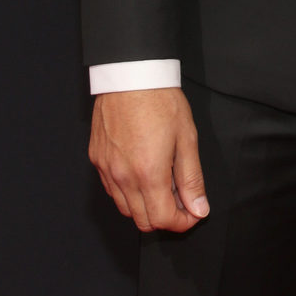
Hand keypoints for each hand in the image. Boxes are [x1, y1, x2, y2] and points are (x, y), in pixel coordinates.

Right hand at [88, 87, 208, 232]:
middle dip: (165, 217)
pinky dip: (128, 192)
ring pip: (125, 208)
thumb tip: (199, 209)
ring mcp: (106, 169)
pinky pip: (112, 190)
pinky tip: (141, 173)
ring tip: (162, 182)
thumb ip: (191, 178)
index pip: (163, 220)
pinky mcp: (97, 159)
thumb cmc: (161, 100)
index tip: (193, 212)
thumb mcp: (186, 137)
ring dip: (145, 206)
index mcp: (148, 174)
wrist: (131, 74)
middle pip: (143, 221)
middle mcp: (123, 177)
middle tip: (180, 198)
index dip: (182, 222)